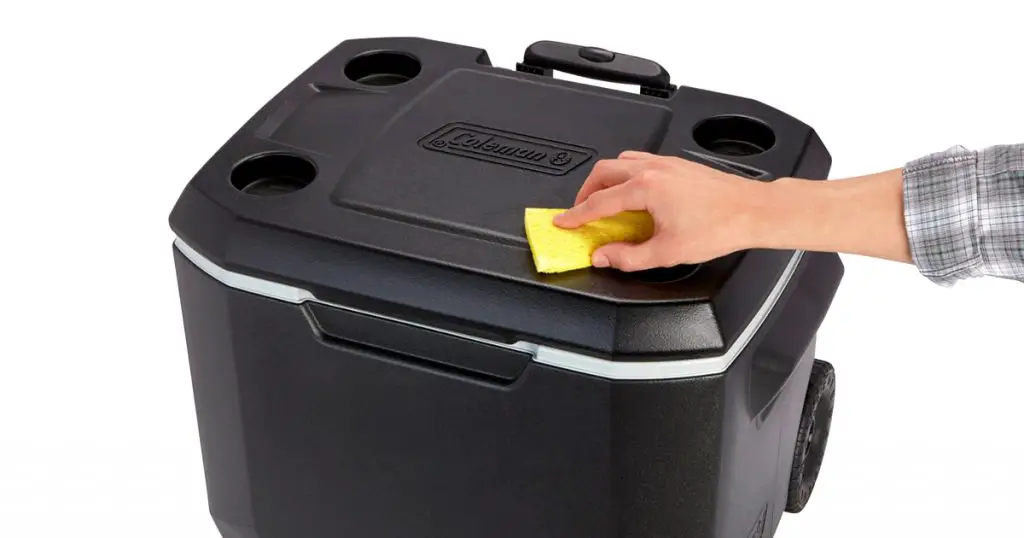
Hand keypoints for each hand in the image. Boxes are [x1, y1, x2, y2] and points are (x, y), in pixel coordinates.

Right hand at [553, 151, 768, 270]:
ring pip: (622, 162)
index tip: (562, 222)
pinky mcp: (678, 164)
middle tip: (580, 212)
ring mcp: (666, 163)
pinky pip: (640, 161)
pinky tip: (633, 193)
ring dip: (605, 180)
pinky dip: (626, 174)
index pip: (599, 202)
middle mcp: (653, 169)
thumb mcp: (668, 252)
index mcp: (646, 187)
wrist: (753, 211)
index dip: (576, 215)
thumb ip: (629, 257)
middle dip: (586, 192)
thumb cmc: (720, 226)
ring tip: (603, 201)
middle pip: (603, 172)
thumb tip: (604, 256)